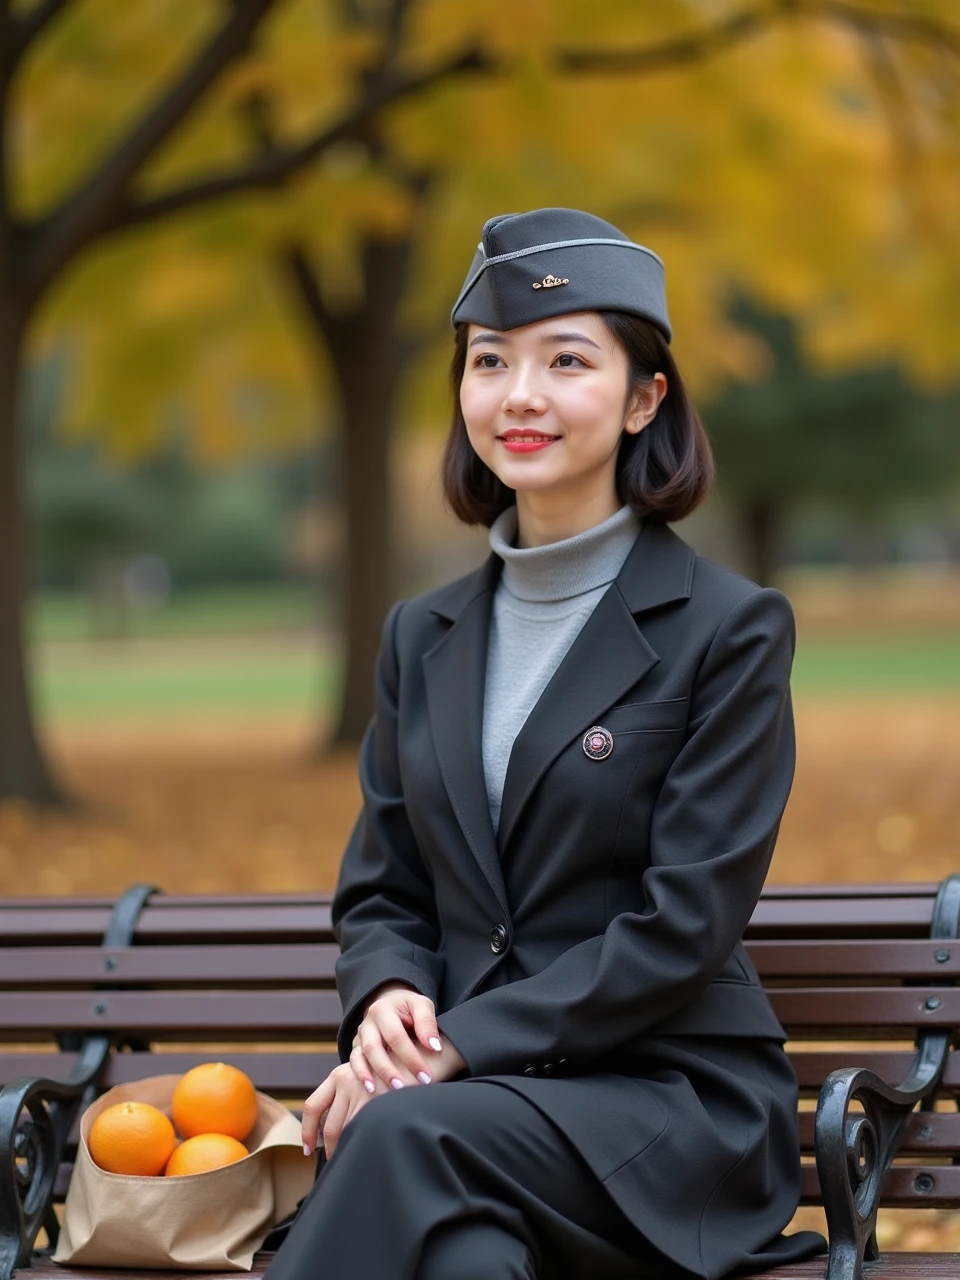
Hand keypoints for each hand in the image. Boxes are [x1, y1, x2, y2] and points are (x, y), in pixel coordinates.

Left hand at [302, 1062, 387, 1160]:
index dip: (307, 1131)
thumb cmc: (395, 1071)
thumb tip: (336, 1130)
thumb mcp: (366, 1075)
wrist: (421, 1058)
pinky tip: (368, 1151)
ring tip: (355, 1161)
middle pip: (329, 1127)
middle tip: (337, 1163)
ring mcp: (362, 1091)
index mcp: (338, 1074)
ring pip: (347, 1132)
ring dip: (348, 1149)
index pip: (312, 1106)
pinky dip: (362, 1144)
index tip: (308, 1149)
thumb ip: (350, 1095)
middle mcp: (346, 1081)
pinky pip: (363, 1131)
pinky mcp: (378, 1100)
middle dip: (331, 1149)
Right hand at [351, 982, 466, 1091]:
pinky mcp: (356, 1048)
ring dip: (372, 1076)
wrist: (392, 1004)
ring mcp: (360, 1036)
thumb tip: (434, 1045)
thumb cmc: (410, 1008)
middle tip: (405, 1088)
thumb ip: (427, 1022)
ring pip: (360, 1056)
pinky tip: (371, 1090)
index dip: (410, 1056)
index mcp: (383, 1009)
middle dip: (389, 1070)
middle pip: (373, 1047)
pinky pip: (353, 1062)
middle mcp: (367, 1023)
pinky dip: (360, 1076)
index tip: (426, 1074)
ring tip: (387, 1090)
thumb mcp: (422, 1005)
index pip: (395, 1036)